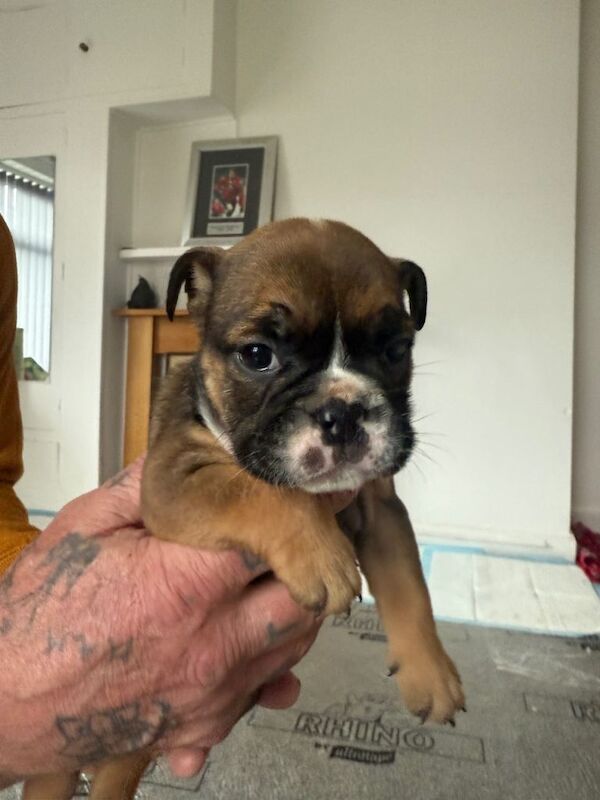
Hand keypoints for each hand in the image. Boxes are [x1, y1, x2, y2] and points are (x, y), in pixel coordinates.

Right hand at [0, 458, 321, 782]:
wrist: (5, 701)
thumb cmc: (37, 617)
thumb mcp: (86, 527)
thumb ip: (147, 485)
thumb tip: (193, 448)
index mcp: (187, 583)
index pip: (283, 537)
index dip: (306, 508)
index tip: (317, 492)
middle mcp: (213, 643)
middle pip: (307, 596)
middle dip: (314, 561)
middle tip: (306, 536)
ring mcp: (214, 691)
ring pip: (297, 645)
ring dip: (299, 608)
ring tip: (282, 576)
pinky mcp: (205, 724)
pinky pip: (265, 691)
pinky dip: (271, 662)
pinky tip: (255, 639)